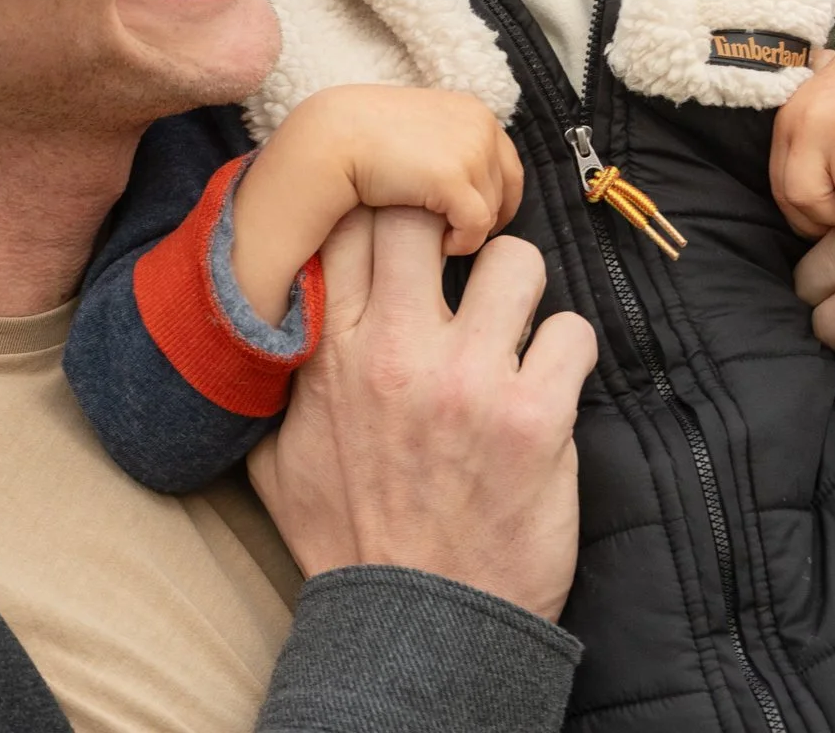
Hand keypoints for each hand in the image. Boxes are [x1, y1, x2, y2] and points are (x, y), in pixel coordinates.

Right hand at [234, 86, 521, 324]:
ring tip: (434, 231)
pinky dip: (461, 243)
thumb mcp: (418, 129)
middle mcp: (480, 126)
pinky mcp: (454, 179)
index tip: (473, 219)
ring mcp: (471, 151)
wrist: (330, 139)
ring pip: (492, 212)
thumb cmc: (363, 138)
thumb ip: (449, 143)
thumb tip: (471, 180)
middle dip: (482, 215)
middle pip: (506, 190)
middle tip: (451, 230)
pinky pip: (476, 228)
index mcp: (474, 112)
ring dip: (467, 229)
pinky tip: (437, 243)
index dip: (495, 198)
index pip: (508, 165)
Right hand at [247, 206, 595, 620]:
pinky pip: (572, 333)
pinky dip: (567, 355)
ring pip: (516, 259)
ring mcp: (468, 378)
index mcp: (329, 351)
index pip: (346, 223)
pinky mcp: (534, 415)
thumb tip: (262, 331)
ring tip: (514, 326)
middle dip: (448, 225)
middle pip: (424, 213)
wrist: (415, 624)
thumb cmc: (348, 539)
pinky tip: (549, 384)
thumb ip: (276, 383)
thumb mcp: (276, 456)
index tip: (395, 233)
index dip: (376, 210)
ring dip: (520, 289)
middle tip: (462, 260)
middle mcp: (393, 349)